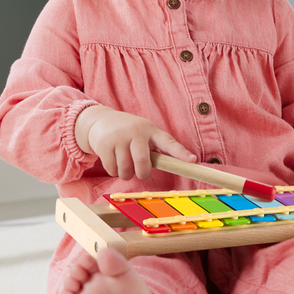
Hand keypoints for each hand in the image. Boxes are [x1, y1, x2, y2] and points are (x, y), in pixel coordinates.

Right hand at [75, 106, 195, 180]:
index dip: (180, 153)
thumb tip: (171, 167)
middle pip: (143, 162)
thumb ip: (156, 149)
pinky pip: (112, 170)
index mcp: (151, 131)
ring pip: (126, 170)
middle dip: (142, 173)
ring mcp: (119, 137)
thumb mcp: (145, 134)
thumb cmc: (130, 132)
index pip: (168, 142)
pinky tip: (113, 161)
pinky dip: (113, 171)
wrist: (101, 120)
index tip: (192, 160)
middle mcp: (136, 132)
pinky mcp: (103, 145)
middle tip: (140, 172)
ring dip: (126, 174)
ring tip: (125, 164)